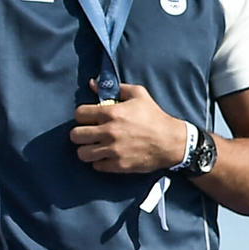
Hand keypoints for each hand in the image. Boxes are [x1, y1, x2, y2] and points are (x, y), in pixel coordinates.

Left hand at [69, 84, 188, 174]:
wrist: (172, 142)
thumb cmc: (155, 117)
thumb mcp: (139, 95)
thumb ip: (115, 89)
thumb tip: (92, 84)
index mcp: (112, 112)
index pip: (79, 114)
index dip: (83, 116)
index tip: (90, 119)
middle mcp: (109, 131)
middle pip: (76, 135)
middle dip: (81, 134)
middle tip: (90, 134)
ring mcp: (113, 150)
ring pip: (82, 153)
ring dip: (87, 150)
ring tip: (95, 147)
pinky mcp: (118, 165)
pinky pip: (96, 166)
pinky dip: (100, 162)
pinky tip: (107, 156)